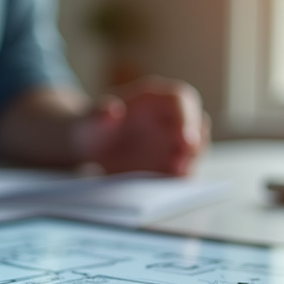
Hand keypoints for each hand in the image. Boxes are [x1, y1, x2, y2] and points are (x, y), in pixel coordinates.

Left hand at [75, 76, 209, 175]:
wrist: (88, 145)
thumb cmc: (90, 125)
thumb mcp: (88, 119)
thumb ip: (98, 114)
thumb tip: (112, 110)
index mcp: (153, 98)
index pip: (180, 100)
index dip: (187, 119)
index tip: (186, 140)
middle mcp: (169, 117)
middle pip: (195, 125)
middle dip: (195, 144)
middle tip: (182, 164)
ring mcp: (172, 140)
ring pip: (194, 149)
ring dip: (191, 162)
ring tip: (177, 175)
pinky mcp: (169, 162)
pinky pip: (182, 169)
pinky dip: (180, 178)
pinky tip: (170, 186)